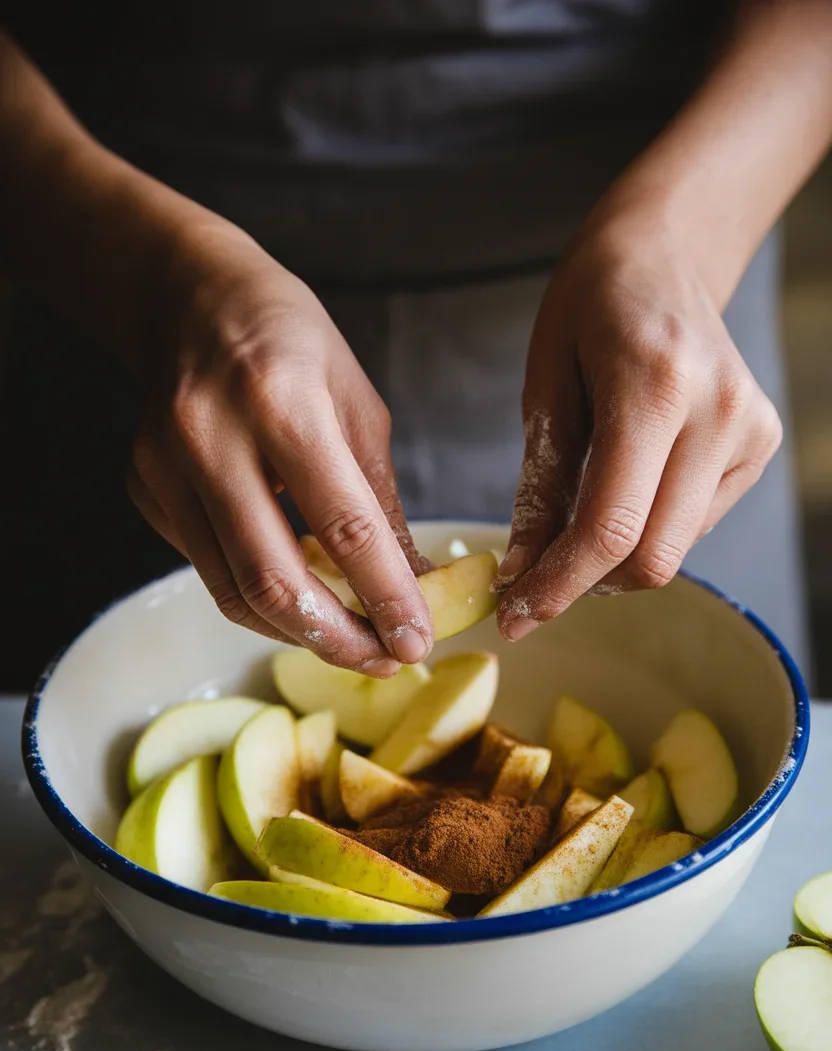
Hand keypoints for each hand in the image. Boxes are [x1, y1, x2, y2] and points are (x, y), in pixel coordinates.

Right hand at [127, 219, 431, 674]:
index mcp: (283, 403)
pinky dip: (258, 597)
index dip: (386, 599)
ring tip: (347, 641)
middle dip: (337, 639)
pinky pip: (208, 568)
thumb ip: (382, 504)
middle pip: (275, 581)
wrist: (189, 298)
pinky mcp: (146, 490)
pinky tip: (296, 596)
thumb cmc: (290, 341)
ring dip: (297, 631)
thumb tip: (418, 585)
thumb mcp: (357, 406)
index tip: (417, 643)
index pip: (345, 529)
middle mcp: (213, 438)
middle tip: (382, 661)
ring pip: (233, 591)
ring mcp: (166, 468)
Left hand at [495, 211, 781, 639]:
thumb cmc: (589, 307)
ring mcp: (749, 427)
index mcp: (654, 385)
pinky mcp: (761, 441)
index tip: (515, 615)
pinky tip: (625, 491)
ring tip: (574, 525)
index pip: (608, 526)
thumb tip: (522, 573)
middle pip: (651, 557)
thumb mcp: (544, 388)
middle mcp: (716, 410)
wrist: (663, 253)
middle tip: (534, 583)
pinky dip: (648, 529)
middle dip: (586, 585)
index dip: (558, 586)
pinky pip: (695, 524)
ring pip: (675, 550)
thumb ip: (540, 488)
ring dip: (615, 560)